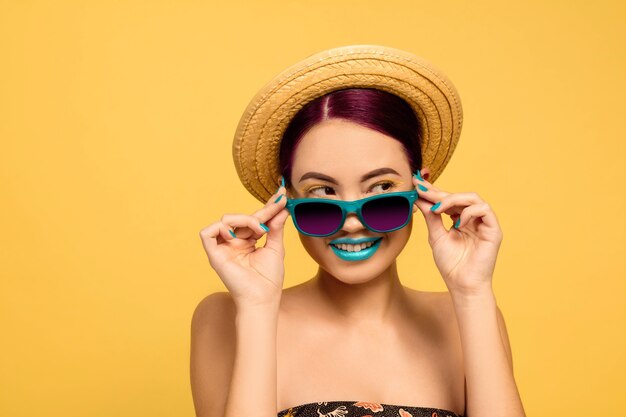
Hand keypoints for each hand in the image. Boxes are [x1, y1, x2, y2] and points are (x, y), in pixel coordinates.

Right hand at [199, 183, 289, 307]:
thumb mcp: (275, 247)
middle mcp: (234, 243)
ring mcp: (224, 248)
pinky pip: (207, 233)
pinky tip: (236, 236)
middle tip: (279, 205)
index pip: (256, 219)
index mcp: (248, 242)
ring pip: (225, 220)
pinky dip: (221, 229)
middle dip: (261, 211)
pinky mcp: (214, 254)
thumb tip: (282, 208)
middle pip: (243, 217)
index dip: (268, 206)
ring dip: (244, 219)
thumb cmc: (269, 279)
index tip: (282, 194)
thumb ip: (276, 227)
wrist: (262, 298)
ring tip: (260, 230)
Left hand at [412, 173, 502, 295]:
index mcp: (459, 219)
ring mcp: (483, 223)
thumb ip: (431, 216)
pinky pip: (484, 210)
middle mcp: (472, 219)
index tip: (417, 184)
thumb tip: (420, 197)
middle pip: (459, 196)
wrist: (462, 284)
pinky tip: (457, 222)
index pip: (448, 200)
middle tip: (422, 190)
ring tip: (438, 208)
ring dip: (453, 199)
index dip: (434, 191)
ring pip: (473, 198)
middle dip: (439, 192)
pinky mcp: (493, 230)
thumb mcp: (436, 236)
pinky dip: (469, 211)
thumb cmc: (450, 264)